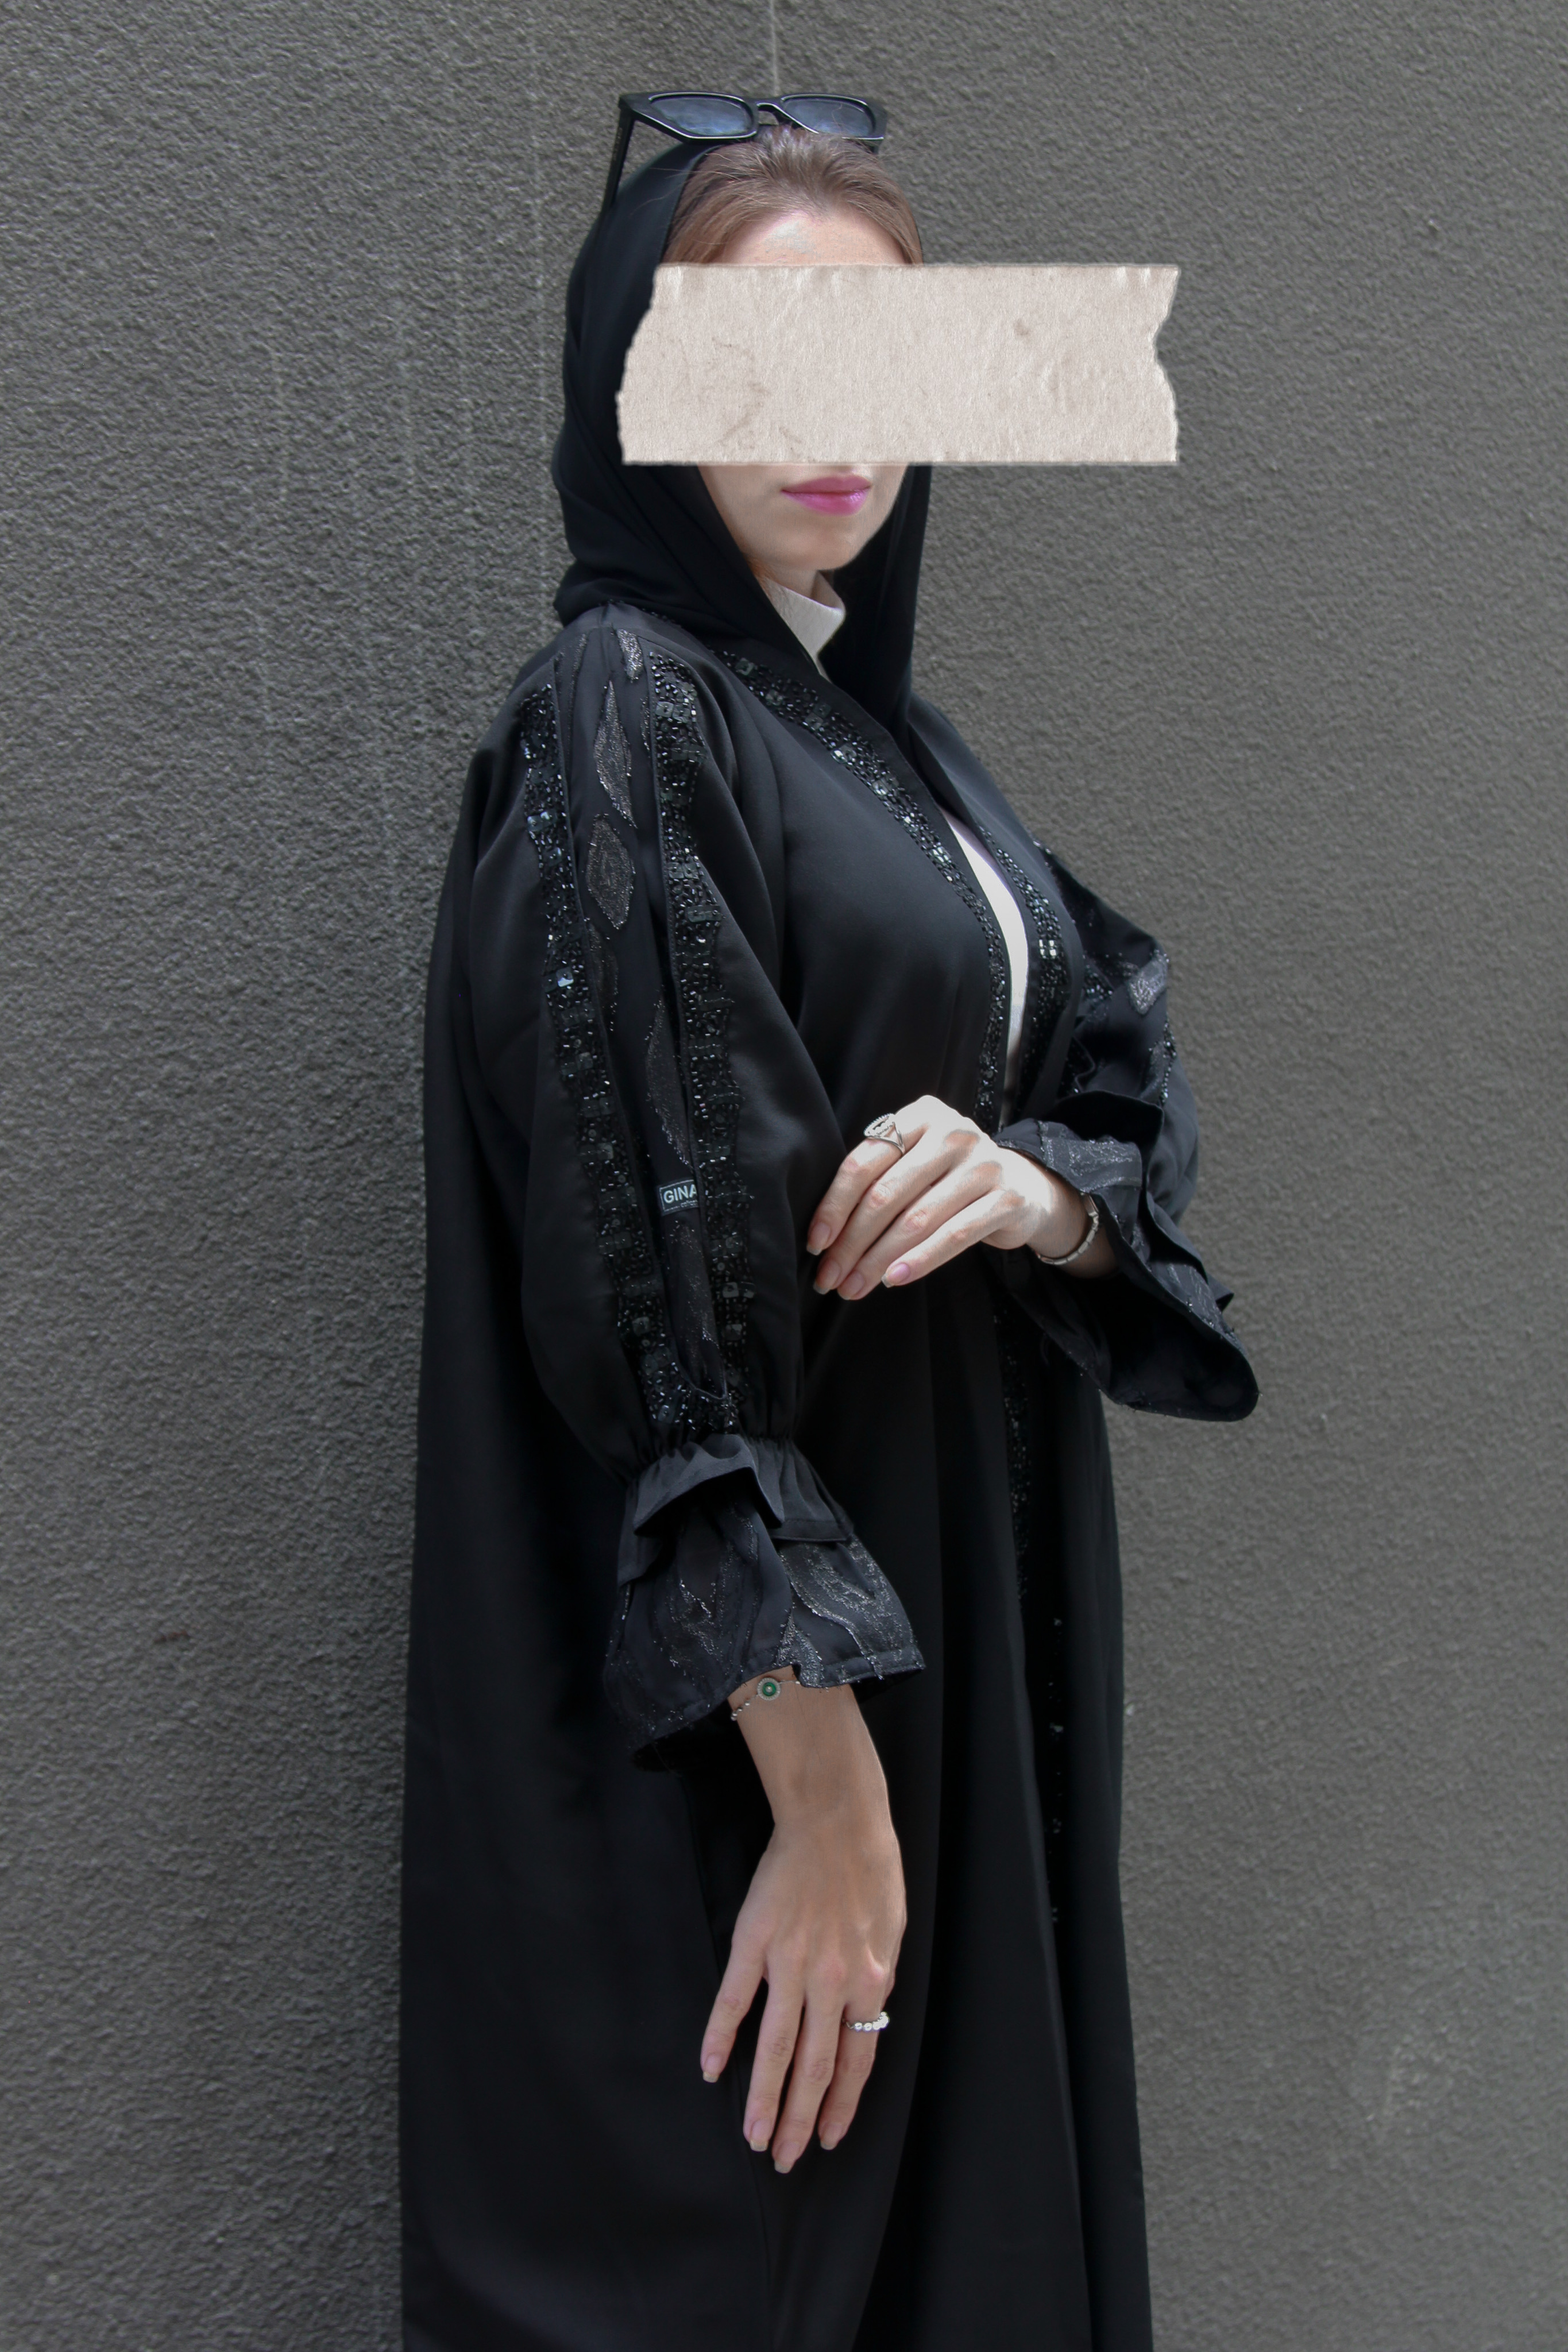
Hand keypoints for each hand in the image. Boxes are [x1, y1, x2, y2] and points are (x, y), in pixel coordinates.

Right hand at [700, 1677, 904, 2171]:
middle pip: (812, 2066)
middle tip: (783, 2158)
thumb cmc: (871, 1867)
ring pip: (775, 2046)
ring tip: (752, 2135)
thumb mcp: (892, 1930)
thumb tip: (864, 2020)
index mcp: (870, 1981)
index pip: (854, 2061)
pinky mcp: (754, 1940)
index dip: (840, 2105)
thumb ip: (877, 1979)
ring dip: (762, 2097)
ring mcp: (789, 1962)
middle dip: (798, 2119)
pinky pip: (734, 1999)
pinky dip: (721, 2037)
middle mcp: (831, 1982)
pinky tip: (711, 2068)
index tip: (827, 2140)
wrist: (836, 1816)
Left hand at [807, 1095, 1113, 1295]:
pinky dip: (920, 1261)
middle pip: (886, 1194)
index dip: (835, 1206)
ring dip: (877, 1260)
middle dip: (851, 1242)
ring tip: (854, 1287)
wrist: (1021, 1186)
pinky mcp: (1006, 1199)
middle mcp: (954, 1132)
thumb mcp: (915, 1161)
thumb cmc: (949, 1177)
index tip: (815, 1242)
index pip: (864, 1162)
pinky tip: (893, 1279)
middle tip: (829, 1276)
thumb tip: (825, 1234)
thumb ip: (878, 1177)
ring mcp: (984, 1165)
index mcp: (921, 1115)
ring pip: (916, 1220)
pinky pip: (954, 1236)